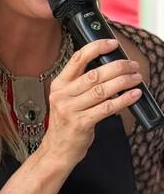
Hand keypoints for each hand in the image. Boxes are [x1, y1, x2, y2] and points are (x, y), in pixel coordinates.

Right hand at [42, 39, 142, 168]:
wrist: (57, 149)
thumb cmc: (66, 123)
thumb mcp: (66, 99)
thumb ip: (81, 84)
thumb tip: (109, 68)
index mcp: (58, 85)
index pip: (77, 59)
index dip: (96, 48)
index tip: (112, 44)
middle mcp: (62, 96)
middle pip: (94, 74)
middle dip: (118, 67)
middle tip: (132, 65)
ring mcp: (70, 110)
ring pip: (102, 90)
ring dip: (123, 81)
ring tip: (136, 78)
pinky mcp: (81, 123)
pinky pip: (107, 108)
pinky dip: (123, 100)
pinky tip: (134, 95)